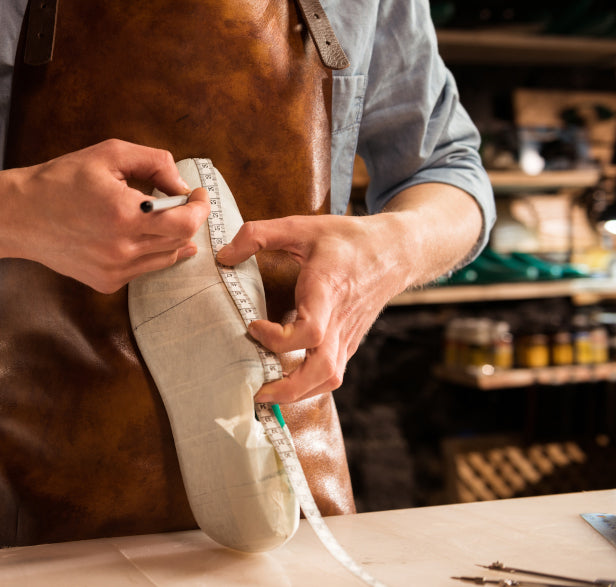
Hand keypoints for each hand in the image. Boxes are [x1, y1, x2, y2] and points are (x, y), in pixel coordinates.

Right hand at [13, 139, 210, 292]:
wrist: (20, 215)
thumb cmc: (62, 180)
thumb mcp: (109, 154)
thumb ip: (154, 163)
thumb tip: (182, 184)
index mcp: (124, 215)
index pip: (185, 223)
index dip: (200, 208)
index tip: (197, 195)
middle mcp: (121, 249)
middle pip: (180, 241)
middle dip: (187, 219)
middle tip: (180, 202)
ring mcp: (114, 270)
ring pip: (166, 258)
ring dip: (171, 237)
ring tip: (159, 218)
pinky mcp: (106, 282)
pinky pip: (144, 269)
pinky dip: (148, 251)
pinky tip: (134, 234)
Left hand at [215, 213, 411, 402]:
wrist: (396, 251)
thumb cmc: (347, 239)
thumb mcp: (300, 226)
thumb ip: (257, 235)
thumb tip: (223, 256)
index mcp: (328, 293)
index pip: (310, 332)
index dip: (277, 338)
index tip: (252, 325)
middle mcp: (341, 322)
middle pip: (324, 372)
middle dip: (288, 389)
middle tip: (255, 390)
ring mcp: (348, 337)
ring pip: (329, 379)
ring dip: (297, 393)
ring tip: (265, 392)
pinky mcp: (349, 343)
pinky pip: (331, 373)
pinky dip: (308, 384)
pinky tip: (282, 379)